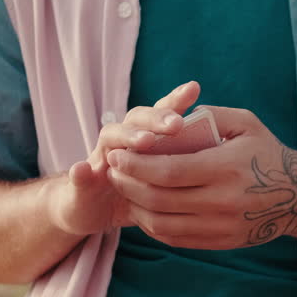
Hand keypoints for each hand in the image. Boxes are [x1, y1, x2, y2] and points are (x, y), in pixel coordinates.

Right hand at [51, 81, 200, 236]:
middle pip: (137, 120)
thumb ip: (183, 161)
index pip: (161, 113)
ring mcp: (100, 158)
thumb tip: (218, 148)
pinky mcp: (80, 183)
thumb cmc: (134, 191)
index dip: (175, 100)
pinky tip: (83, 169)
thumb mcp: (161, 178)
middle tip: (177, 124)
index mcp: (143, 137)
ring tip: (145, 141)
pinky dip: (80, 173)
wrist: (88, 209)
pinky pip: (78, 176)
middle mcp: (121, 141)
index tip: (194, 88)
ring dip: (127, 136)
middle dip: (157, 119)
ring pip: (110, 137)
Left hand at [105, 106, 296, 250]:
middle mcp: (223, 201)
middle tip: (112, 170)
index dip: (136, 165)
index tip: (116, 154)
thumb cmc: (267, 152)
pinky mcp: (221, 242)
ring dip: (135, 207)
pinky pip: (175, 238)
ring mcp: (222, 226)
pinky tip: (143, 209)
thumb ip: (209, 115)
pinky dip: (152, 225)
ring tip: (123, 189)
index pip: (168, 171)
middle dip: (128, 184)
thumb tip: (171, 117)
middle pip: (159, 199)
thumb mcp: (246, 123)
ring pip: (162, 224)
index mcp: (226, 168)